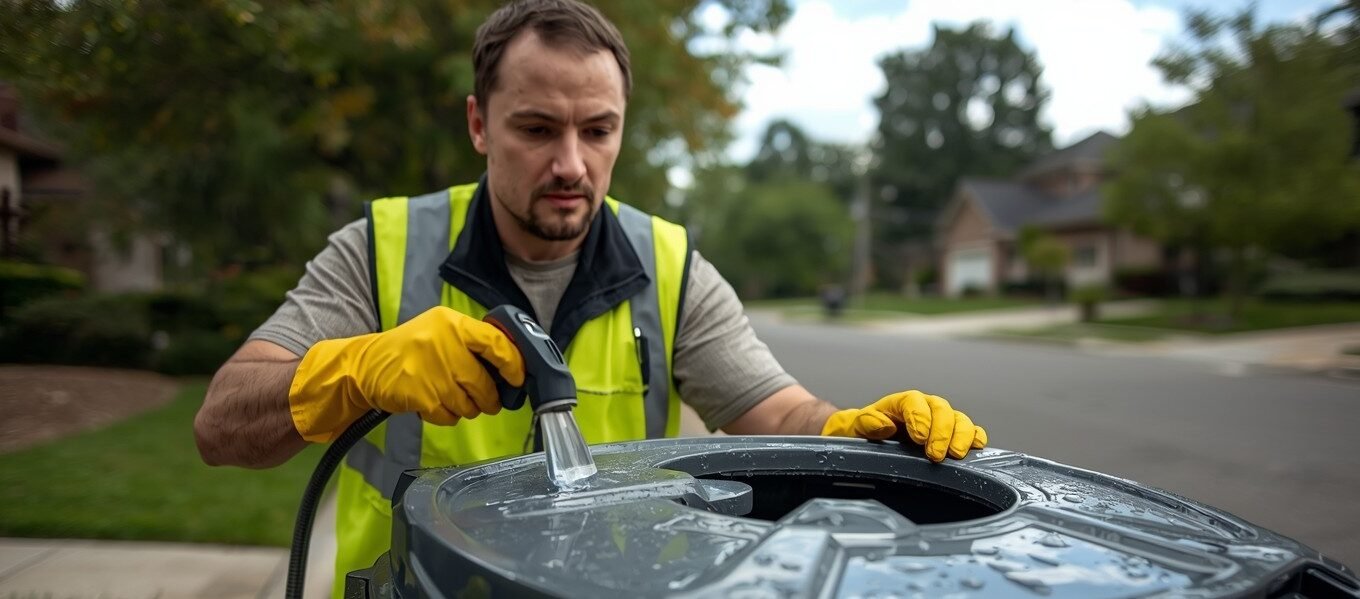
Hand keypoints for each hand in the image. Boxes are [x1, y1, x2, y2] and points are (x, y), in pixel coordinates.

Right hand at [287, 306, 525, 442]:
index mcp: (452, 324)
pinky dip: (448, 417)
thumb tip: (512, 366)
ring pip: (469, 404)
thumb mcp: (440, 332)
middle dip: (490, 399)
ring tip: (454, 399)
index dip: (514, 364)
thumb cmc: (411, 350)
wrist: (364, 366)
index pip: (496, 343)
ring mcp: (431, 371)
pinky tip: (436, 405)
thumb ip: (472, 343)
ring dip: (468, 409)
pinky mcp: (420, 396)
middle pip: (484, 383)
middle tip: (488, 402)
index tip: (518, 379)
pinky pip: (450, 416)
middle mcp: (443, 344)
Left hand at [821, 390, 986, 461]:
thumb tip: (883, 425)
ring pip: (959, 420)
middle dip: (941, 432)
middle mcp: (925, 408)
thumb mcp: (855, 427)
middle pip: (941, 410)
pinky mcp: (952, 435)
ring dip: (961, 436)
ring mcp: (941, 421)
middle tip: (935, 454)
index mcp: (901, 403)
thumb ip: (867, 423)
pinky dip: (976, 438)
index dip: (919, 417)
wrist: (869, 438)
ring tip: (955, 454)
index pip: (914, 402)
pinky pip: (971, 432)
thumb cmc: (862, 432)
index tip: (919, 437)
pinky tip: (975, 449)